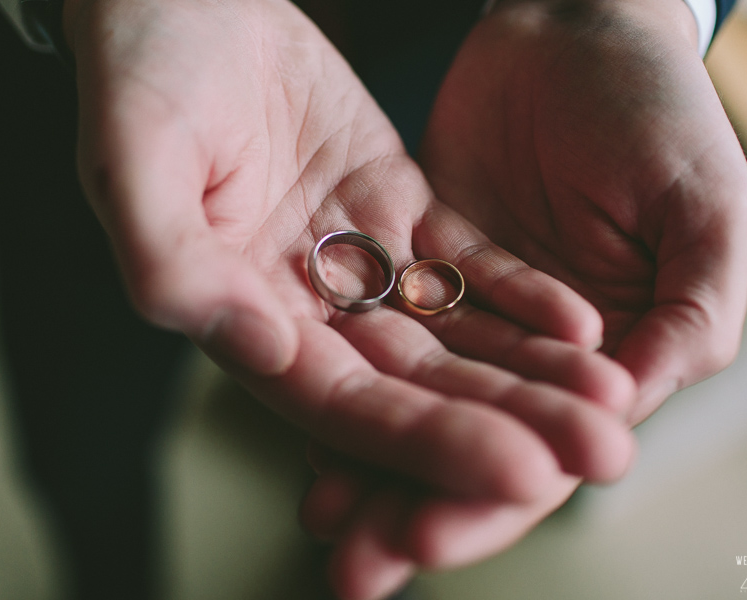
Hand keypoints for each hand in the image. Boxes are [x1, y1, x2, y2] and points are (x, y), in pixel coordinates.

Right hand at [62, 0, 633, 502]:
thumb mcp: (133, 157)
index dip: (431, 443)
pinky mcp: (395, 204)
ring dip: (533, 369)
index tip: (521, 473)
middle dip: (511, 422)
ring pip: (452, 332)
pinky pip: (464, 259)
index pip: (344, 404)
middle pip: (418, 385)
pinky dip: (521, 291)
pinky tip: (582, 322)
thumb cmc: (142, 68)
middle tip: (603, 455)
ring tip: (613, 401)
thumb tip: (260, 348)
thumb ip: (174, 262)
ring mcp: (354, 256)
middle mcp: (302, 305)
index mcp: (238, 314)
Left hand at [303, 1, 746, 595]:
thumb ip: (688, 322)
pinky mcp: (413, 251)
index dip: (484, 497)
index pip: (539, 448)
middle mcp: (526, 346)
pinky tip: (304, 404)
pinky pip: (375, 320)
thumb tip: (629, 414)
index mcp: (609, 354)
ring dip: (366, 453)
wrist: (580, 25)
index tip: (426, 537)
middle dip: (409, 503)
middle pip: (462, 439)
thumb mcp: (705, 212)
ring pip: (409, 391)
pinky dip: (346, 363)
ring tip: (322, 513)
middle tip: (357, 569)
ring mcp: (463, 301)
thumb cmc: (663, 110)